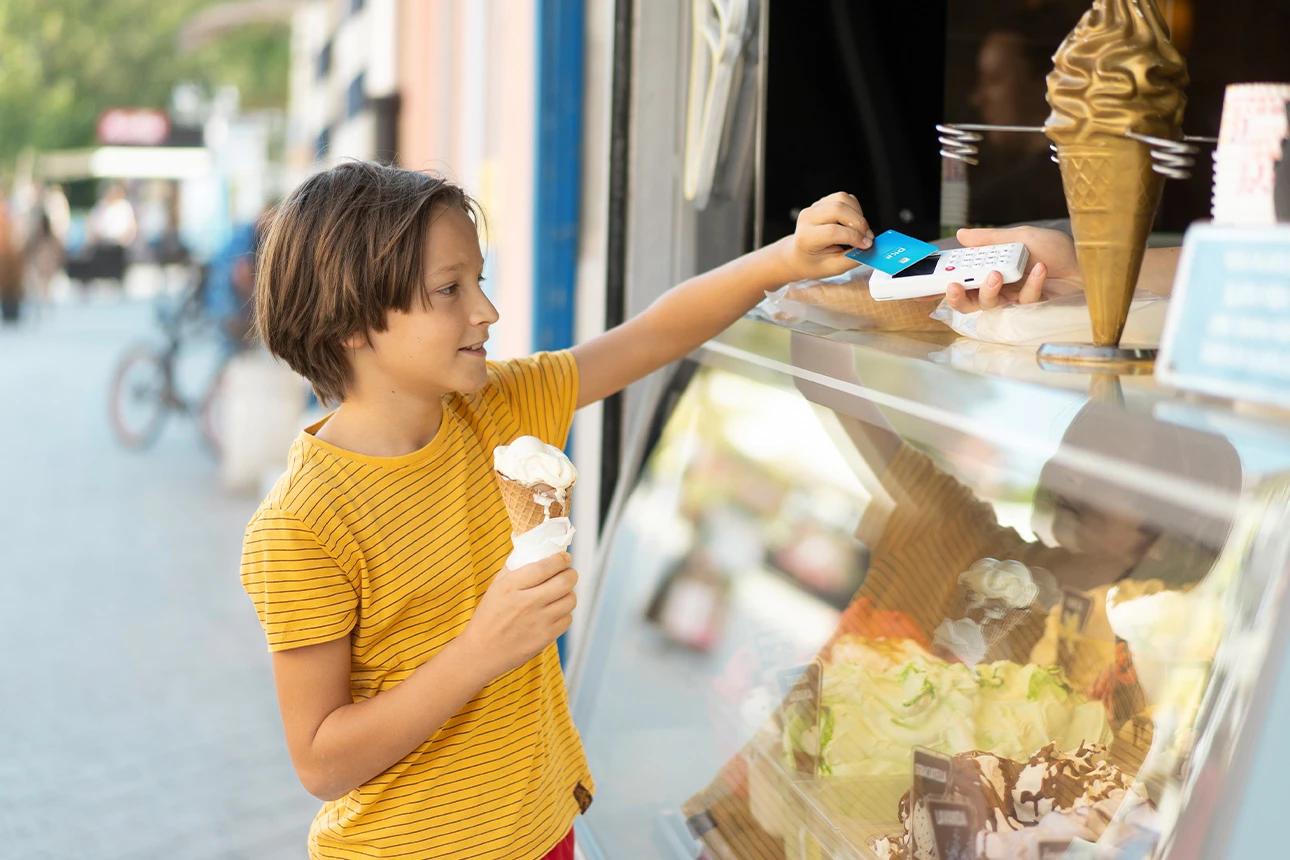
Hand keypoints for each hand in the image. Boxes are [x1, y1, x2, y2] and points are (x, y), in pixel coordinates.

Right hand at [460, 552, 577, 678]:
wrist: (482, 652)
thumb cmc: (488, 617)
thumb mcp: (495, 587)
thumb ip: (514, 568)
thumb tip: (534, 550)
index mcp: (511, 587)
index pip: (545, 567)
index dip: (561, 559)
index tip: (565, 557)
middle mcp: (526, 603)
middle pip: (564, 582)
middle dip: (571, 574)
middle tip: (568, 573)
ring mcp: (538, 621)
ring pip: (570, 600)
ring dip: (568, 593)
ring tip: (560, 594)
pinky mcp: (545, 637)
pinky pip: (568, 619)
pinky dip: (564, 613)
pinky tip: (554, 612)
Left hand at [783, 192, 873, 280]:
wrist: (798, 255)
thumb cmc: (813, 263)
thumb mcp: (831, 268)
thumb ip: (851, 259)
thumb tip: (869, 249)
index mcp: (806, 237)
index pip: (833, 231)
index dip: (854, 237)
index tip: (867, 245)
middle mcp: (807, 218)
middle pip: (838, 210)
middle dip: (859, 223)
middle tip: (867, 237)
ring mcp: (814, 207)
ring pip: (842, 199)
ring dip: (858, 213)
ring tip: (860, 229)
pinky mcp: (822, 202)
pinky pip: (843, 198)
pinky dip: (854, 208)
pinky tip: (854, 222)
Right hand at [945, 226, 1083, 312]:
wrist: (1090, 264)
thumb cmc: (1059, 250)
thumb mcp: (1023, 237)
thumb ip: (991, 240)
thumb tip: (961, 235)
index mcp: (992, 268)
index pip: (962, 279)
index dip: (943, 283)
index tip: (928, 283)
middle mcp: (1000, 288)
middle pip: (968, 301)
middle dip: (957, 296)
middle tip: (956, 286)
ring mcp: (1015, 301)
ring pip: (988, 306)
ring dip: (988, 291)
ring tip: (998, 274)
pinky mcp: (1032, 310)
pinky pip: (1023, 302)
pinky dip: (1031, 285)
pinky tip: (1040, 269)